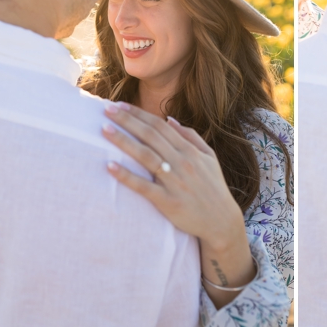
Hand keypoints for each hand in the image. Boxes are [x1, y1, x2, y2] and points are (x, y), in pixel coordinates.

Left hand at [101, 102, 245, 246]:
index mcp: (190, 151)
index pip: (160, 126)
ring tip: (104, 130)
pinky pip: (143, 186)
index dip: (139, 114)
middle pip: (150, 136)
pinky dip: (127, 176)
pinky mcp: (168, 201)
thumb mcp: (209, 158)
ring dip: (124, 142)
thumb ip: (191, 137)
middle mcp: (182, 162)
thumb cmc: (213, 188)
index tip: (120, 105)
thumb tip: (170, 120)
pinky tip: (110, 167)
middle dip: (127, 121)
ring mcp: (175, 181)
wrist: (221, 221)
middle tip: (106, 110)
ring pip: (145, 156)